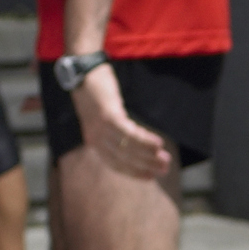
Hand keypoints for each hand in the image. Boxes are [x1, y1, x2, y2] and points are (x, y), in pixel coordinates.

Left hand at [71, 64, 178, 183]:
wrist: (82, 73)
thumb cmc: (95, 94)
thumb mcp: (101, 117)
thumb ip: (113, 132)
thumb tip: (135, 142)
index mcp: (94, 142)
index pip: (116, 164)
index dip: (135, 172)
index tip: (152, 176)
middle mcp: (95, 138)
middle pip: (124, 158)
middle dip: (146, 165)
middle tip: (165, 168)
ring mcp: (101, 128)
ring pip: (128, 148)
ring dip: (149, 155)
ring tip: (166, 158)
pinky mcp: (107, 115)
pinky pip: (129, 133)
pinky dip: (144, 140)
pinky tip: (158, 143)